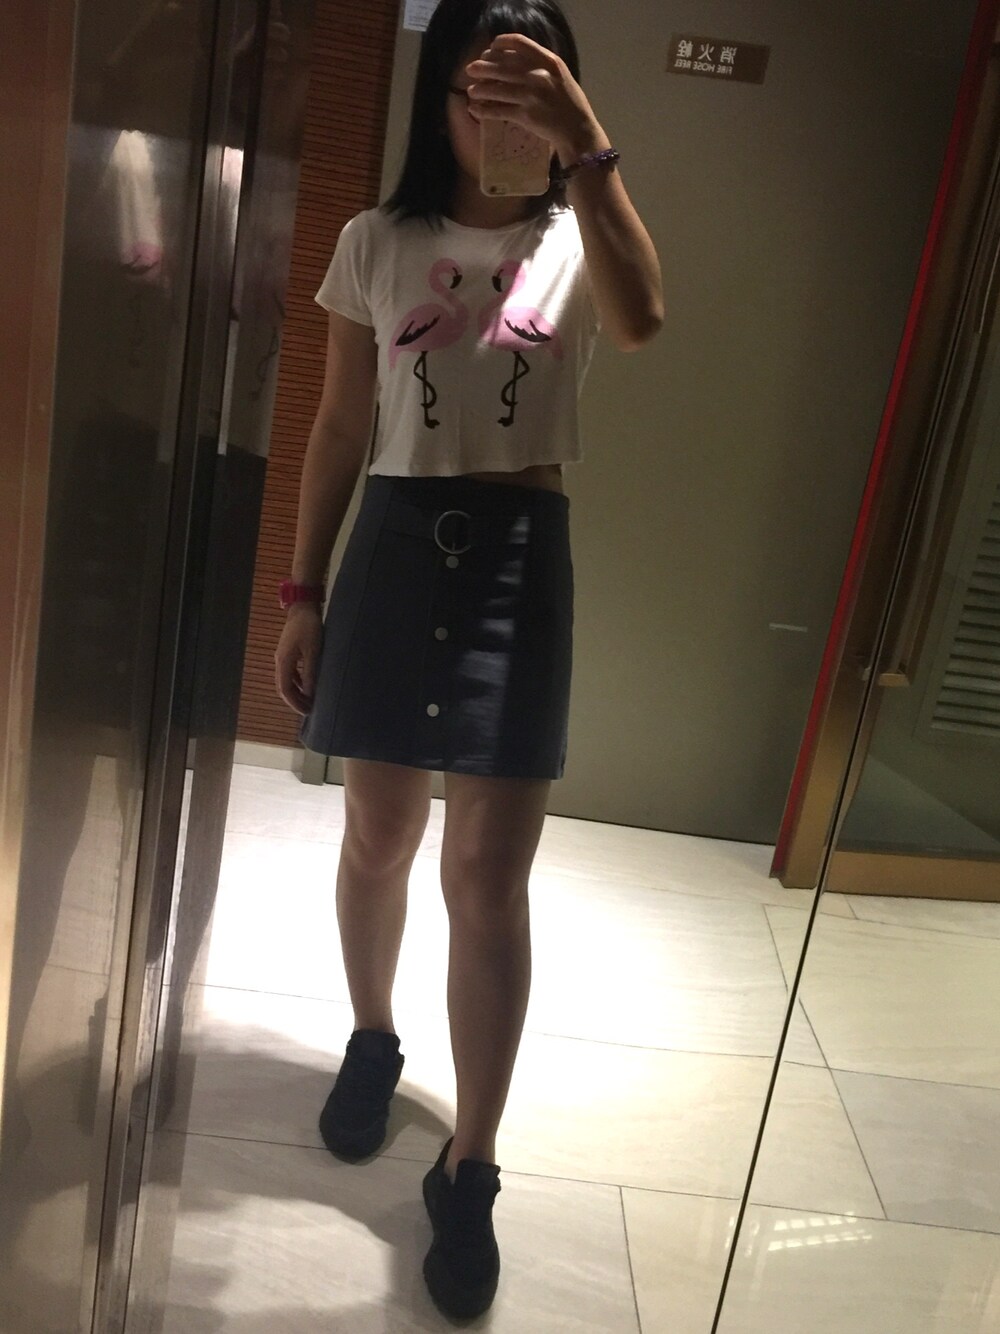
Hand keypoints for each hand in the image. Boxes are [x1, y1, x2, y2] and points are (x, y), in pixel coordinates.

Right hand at [274, 605, 321, 715]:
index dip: (295, 703)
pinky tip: (307, 686)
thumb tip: (310, 694)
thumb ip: (310, 673)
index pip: (285, 690)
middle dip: (295, 701)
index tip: (307, 712)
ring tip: (309, 701)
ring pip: (286, 681)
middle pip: (283, 688)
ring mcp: (282, 657)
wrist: (303, 607)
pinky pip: (290, 673)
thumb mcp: (313, 651)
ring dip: (296, 693)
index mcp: (283, 662)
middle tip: (309, 710)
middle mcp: (279, 661)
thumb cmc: (309, 627)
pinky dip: (297, 682)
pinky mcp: (288, 652)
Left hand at [465, 34, 607, 164]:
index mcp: (549, 61)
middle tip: (472, 69)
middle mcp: (539, 75)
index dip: (501, 43)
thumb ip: (541, 64)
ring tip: (471, 90)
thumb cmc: (569, 103)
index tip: (491, 48)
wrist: (577, 130)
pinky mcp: (525, 115)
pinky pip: (499, 110)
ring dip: (480, 89)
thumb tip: (513, 59)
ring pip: (497, 89)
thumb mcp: (559, 75)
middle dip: (483, 66)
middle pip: (503, 66)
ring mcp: (531, 96)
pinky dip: (484, 110)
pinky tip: (475, 109)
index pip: (520, 43)